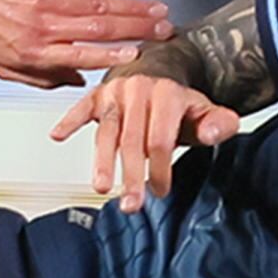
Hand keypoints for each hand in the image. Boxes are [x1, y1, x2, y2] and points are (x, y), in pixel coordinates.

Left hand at [0, 0, 169, 88]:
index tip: (138, 56)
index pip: (81, 58)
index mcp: (35, 53)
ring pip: (100, 5)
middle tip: (164, 32)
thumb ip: (42, 78)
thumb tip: (77, 83)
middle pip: (100, 30)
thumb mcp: (4, 67)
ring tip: (160, 11)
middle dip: (137, 31)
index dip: (112, 58)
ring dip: (134, 8)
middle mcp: (45, 27)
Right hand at [52, 61, 240, 210]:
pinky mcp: (97, 94)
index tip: (161, 190)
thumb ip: (218, 124)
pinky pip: (81, 108)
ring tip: (101, 187)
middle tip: (131, 203)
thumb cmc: (179, 105)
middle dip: (131, 175)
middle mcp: (140, 89)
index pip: (161, 138)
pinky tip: (58, 135)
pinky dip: (69, 122)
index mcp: (168, 93)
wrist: (160, 74)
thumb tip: (214, 132)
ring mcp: (115, 91)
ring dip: (102, 162)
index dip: (161, 168)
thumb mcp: (205, 113)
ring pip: (107, 131)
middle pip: (132, 140)